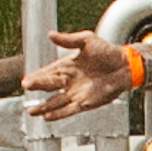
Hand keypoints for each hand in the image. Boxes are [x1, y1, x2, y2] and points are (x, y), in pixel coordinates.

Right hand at [20, 30, 141, 120]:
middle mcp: (68, 81)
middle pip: (49, 86)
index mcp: (66, 66)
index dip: (36, 76)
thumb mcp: (87, 40)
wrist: (125, 65)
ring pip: (56, 102)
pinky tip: (48, 117)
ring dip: (44, 107)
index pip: (47, 72)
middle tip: (26, 88)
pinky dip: (59, 114)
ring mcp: (76, 93)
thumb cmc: (107, 51)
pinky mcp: (86, 103)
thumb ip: (68, 40)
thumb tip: (50, 34)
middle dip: (38, 87)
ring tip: (31, 111)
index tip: (26, 81)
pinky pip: (69, 110)